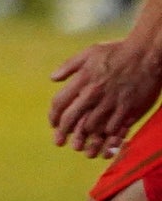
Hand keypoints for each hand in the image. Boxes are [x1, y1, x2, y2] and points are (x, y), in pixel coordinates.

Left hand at [51, 38, 161, 158]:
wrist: (147, 54)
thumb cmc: (118, 51)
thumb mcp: (89, 53)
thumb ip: (68, 66)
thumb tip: (53, 78)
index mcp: (83, 81)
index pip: (60, 104)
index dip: (53, 116)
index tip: (53, 124)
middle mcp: (95, 94)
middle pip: (72, 119)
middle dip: (63, 132)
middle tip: (59, 141)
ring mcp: (112, 103)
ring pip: (92, 128)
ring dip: (85, 140)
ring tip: (80, 149)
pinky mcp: (129, 110)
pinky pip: (115, 130)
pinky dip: (108, 141)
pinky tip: (103, 148)